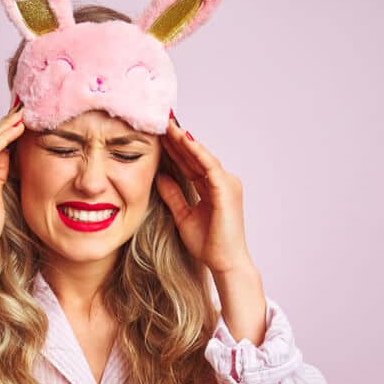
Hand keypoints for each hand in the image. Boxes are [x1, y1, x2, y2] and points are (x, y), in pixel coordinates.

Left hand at [155, 112, 251, 273]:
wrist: (225, 263)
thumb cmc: (209, 244)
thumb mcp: (183, 216)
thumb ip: (173, 196)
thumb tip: (160, 177)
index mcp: (212, 188)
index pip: (190, 163)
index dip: (174, 149)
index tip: (157, 134)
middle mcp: (221, 182)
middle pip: (195, 156)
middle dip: (178, 138)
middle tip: (161, 120)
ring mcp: (226, 184)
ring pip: (201, 156)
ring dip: (185, 140)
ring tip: (168, 124)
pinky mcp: (226, 190)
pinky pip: (209, 166)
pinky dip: (196, 152)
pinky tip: (183, 140)